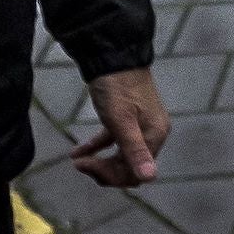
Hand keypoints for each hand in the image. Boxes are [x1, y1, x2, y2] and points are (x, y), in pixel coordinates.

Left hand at [73, 66, 169, 187]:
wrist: (113, 56)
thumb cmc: (117, 88)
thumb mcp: (122, 121)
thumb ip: (134, 150)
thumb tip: (150, 178)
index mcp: (155, 135)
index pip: (136, 172)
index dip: (112, 176)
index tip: (86, 166)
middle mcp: (152, 133)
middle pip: (129, 167)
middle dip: (104, 170)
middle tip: (79, 164)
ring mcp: (141, 126)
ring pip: (121, 156)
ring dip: (100, 162)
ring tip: (78, 160)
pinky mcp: (128, 119)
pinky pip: (114, 141)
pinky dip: (98, 147)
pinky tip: (78, 151)